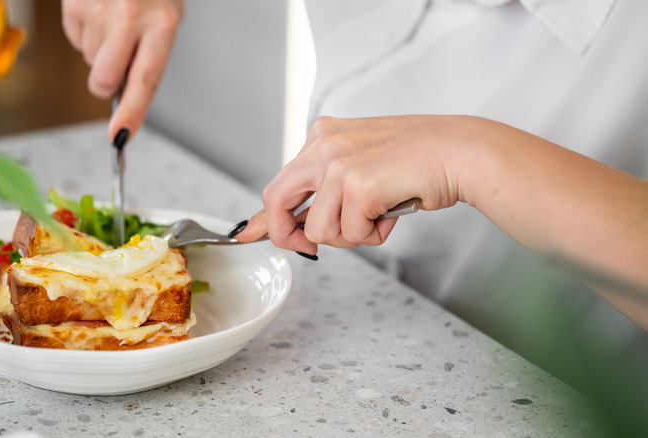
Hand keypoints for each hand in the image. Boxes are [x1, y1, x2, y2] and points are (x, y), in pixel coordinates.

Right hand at [62, 0, 183, 140]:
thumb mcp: (165, 18)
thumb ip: (148, 56)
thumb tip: (123, 93)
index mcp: (163, 24)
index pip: (145, 80)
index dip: (131, 112)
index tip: (120, 136)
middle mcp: (130, 17)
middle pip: (104, 80)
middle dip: (105, 82)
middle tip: (117, 59)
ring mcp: (98, 10)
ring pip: (89, 60)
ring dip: (99, 48)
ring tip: (114, 18)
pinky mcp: (74, 4)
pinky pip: (75, 38)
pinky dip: (85, 30)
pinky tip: (99, 10)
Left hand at [237, 115, 480, 253]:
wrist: (459, 152)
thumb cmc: (417, 162)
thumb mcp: (362, 167)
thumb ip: (327, 191)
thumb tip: (298, 230)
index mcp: (322, 136)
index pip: (280, 183)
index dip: (262, 217)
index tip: (247, 234)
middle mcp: (323, 145)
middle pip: (277, 202)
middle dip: (289, 235)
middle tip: (309, 247)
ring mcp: (338, 164)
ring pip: (319, 231)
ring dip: (351, 235)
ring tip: (379, 215)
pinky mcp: (357, 185)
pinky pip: (349, 233)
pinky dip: (373, 234)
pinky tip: (393, 211)